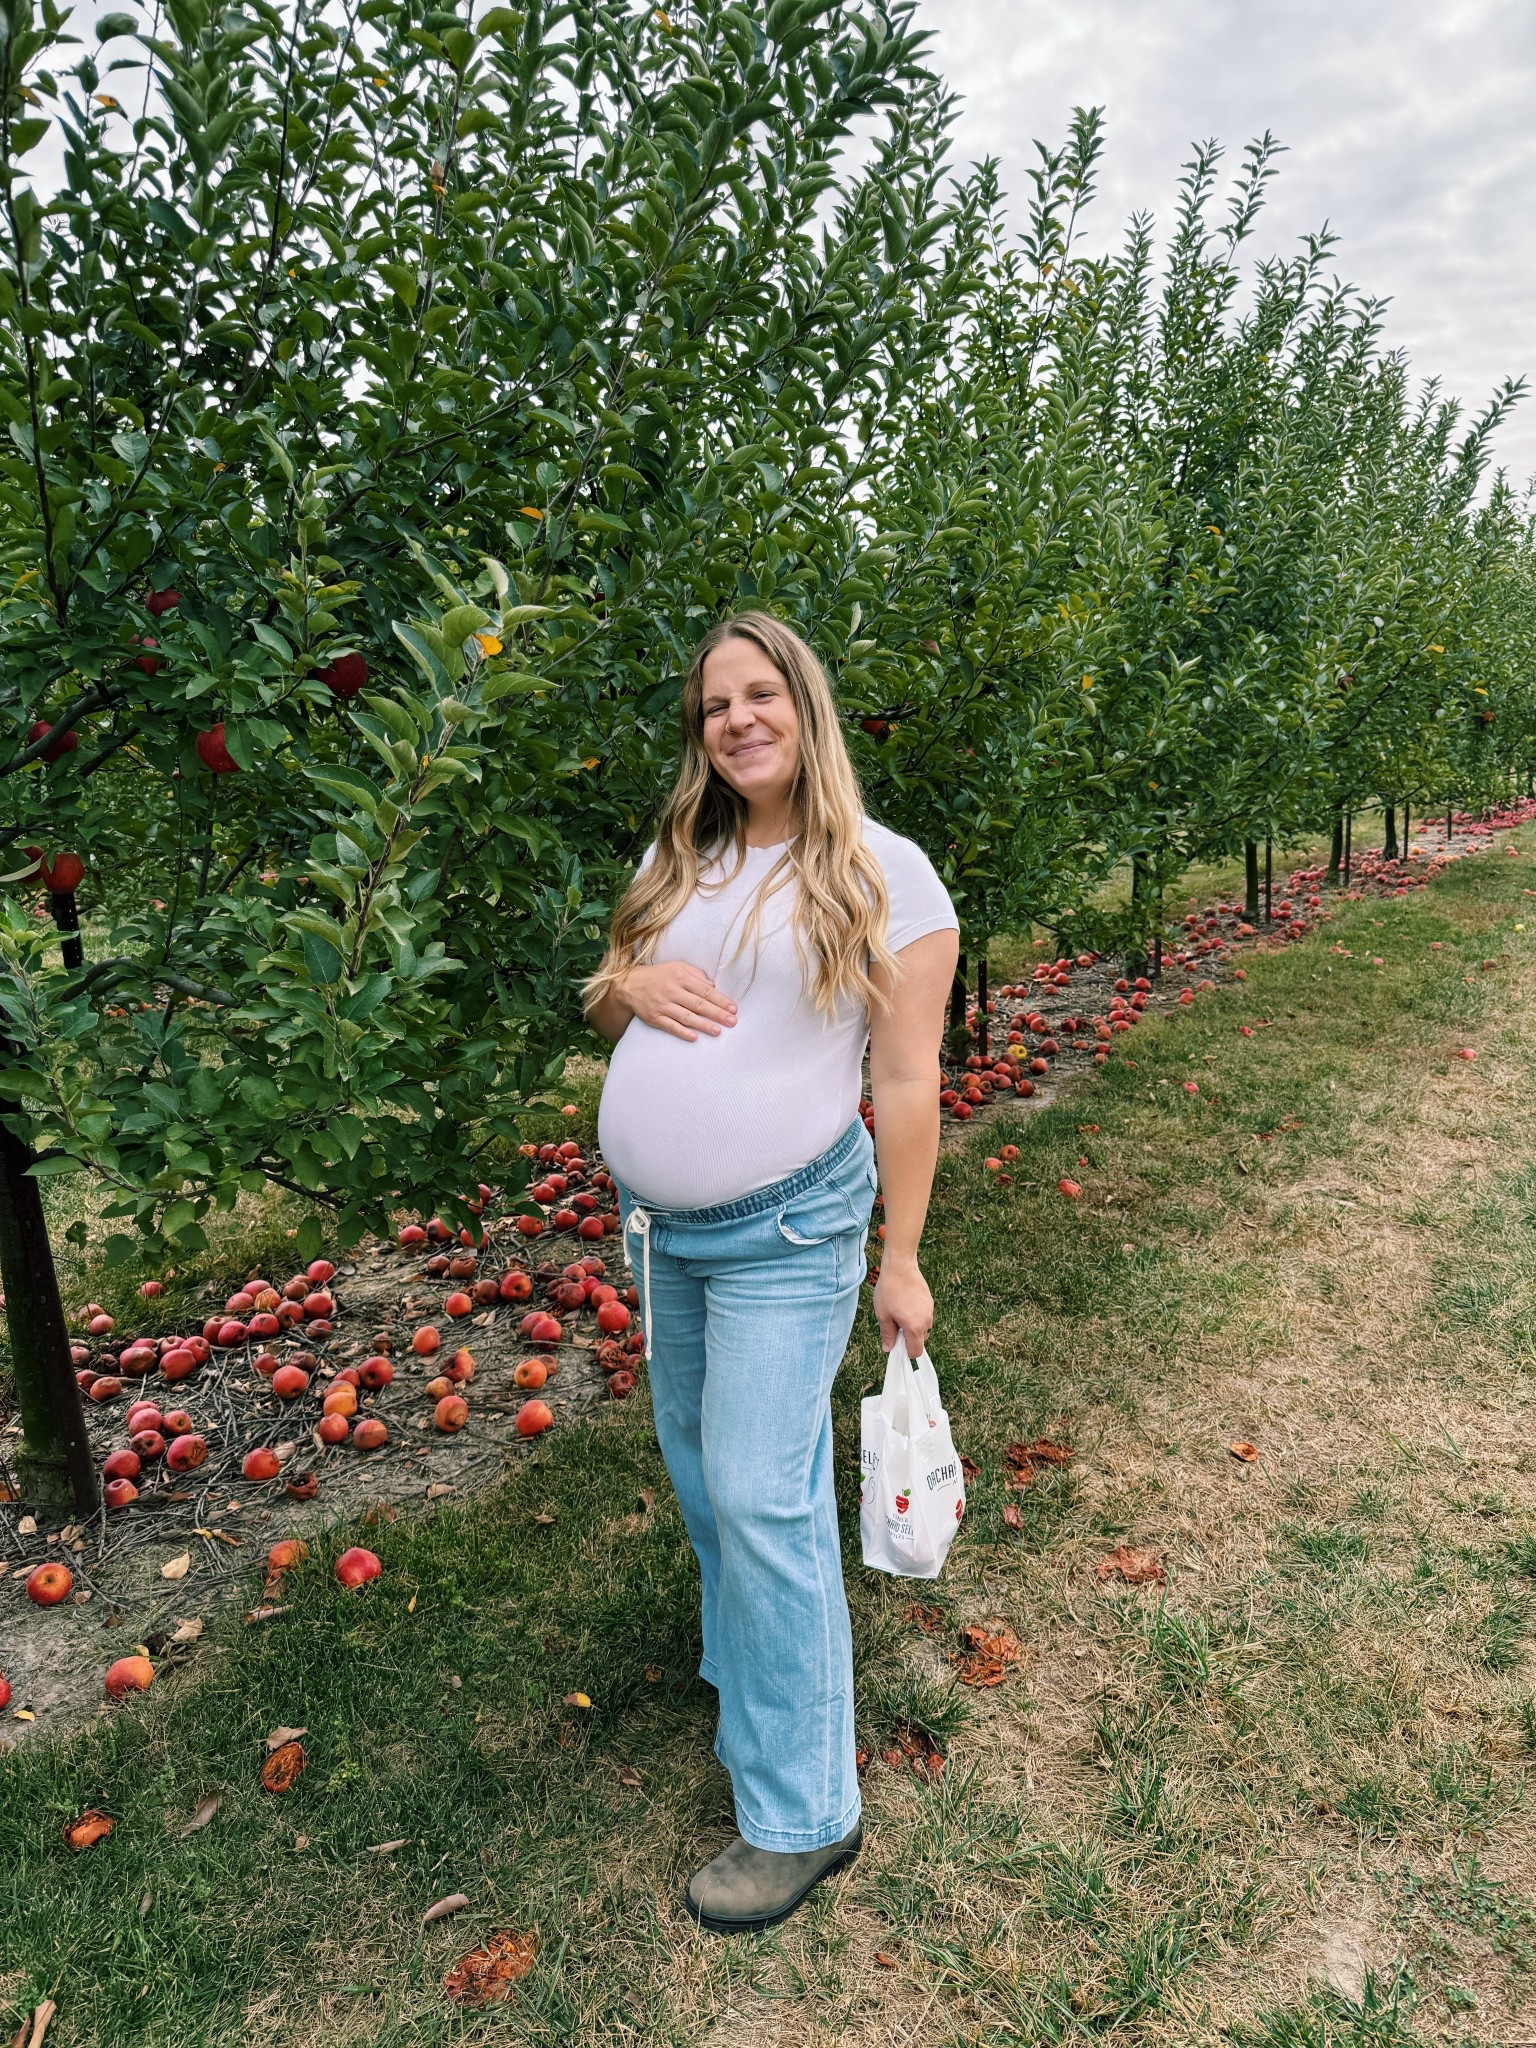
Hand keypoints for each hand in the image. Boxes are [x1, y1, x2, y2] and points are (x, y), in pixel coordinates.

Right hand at [621, 961, 736, 1041]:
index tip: (733, 1008)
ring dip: (703, 1025)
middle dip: (717, 1014)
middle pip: (698, 1004)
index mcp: (680, 977)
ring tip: (718, 1031)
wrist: (628, 984)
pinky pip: (670, 1026)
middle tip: (732, 1021)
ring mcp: (662, 1005)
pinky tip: (694, 1038)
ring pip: (686, 1017)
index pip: (705, 990)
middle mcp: (672, 991)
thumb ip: (696, 974)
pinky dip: (682, 1032)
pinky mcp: (654, 1017)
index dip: (720, 1000)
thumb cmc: (658, 975)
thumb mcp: (677, 966)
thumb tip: (713, 985)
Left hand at [872, 1258, 933, 1356]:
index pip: (916, 1351)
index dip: (906, 1353)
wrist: (900, 1267)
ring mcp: (929, 1311)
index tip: (897, 1348)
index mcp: (914, 1327)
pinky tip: (905, 1304)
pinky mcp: (930, 1301)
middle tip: (894, 1327)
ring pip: (923, 1327)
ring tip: (899, 1313)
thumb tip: (888, 1348)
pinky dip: (916, 1316)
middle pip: (920, 1340)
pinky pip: (924, 1315)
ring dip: (913, 1326)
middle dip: (909, 1338)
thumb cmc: (889, 1291)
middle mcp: (926, 1321)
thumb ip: (887, 1334)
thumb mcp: (883, 1315)